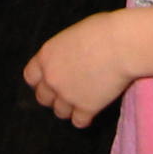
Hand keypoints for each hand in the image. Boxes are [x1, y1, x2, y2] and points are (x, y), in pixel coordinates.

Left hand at [21, 11, 130, 127]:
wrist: (121, 45)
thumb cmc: (101, 30)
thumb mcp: (72, 35)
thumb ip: (64, 52)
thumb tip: (70, 59)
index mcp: (46, 57)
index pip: (30, 77)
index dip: (41, 80)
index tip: (52, 79)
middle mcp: (52, 78)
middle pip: (43, 98)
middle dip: (54, 96)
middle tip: (68, 90)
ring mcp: (67, 95)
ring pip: (60, 112)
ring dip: (69, 108)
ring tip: (81, 99)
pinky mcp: (86, 108)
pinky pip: (79, 122)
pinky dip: (85, 118)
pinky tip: (92, 109)